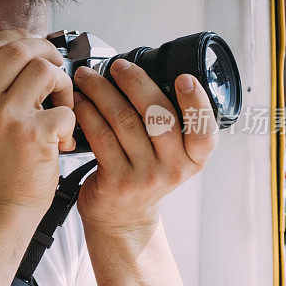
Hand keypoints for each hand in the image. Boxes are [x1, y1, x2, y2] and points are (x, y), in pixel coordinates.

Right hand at [0, 22, 75, 219]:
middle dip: (46, 54)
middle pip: (20, 49)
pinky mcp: (32, 136)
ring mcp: (3, 119)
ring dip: (62, 86)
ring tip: (60, 108)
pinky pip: (65, 107)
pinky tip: (62, 139)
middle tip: (55, 73)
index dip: (20, 40)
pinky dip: (71, 121)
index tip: (34, 53)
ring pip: (45, 71)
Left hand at [73, 59, 217, 233]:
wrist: (122, 219)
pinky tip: (80, 102)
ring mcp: (145, 176)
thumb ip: (172, 125)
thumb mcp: (170, 157)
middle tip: (118, 66)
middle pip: (158, 115)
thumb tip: (146, 75)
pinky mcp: (117, 180)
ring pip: (124, 121)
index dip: (197, 102)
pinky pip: (101, 137)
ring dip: (102, 92)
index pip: (204, 130)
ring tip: (88, 78)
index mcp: (193, 158)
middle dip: (135, 82)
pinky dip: (88, 113)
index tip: (184, 77)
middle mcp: (173, 168)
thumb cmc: (144, 177)